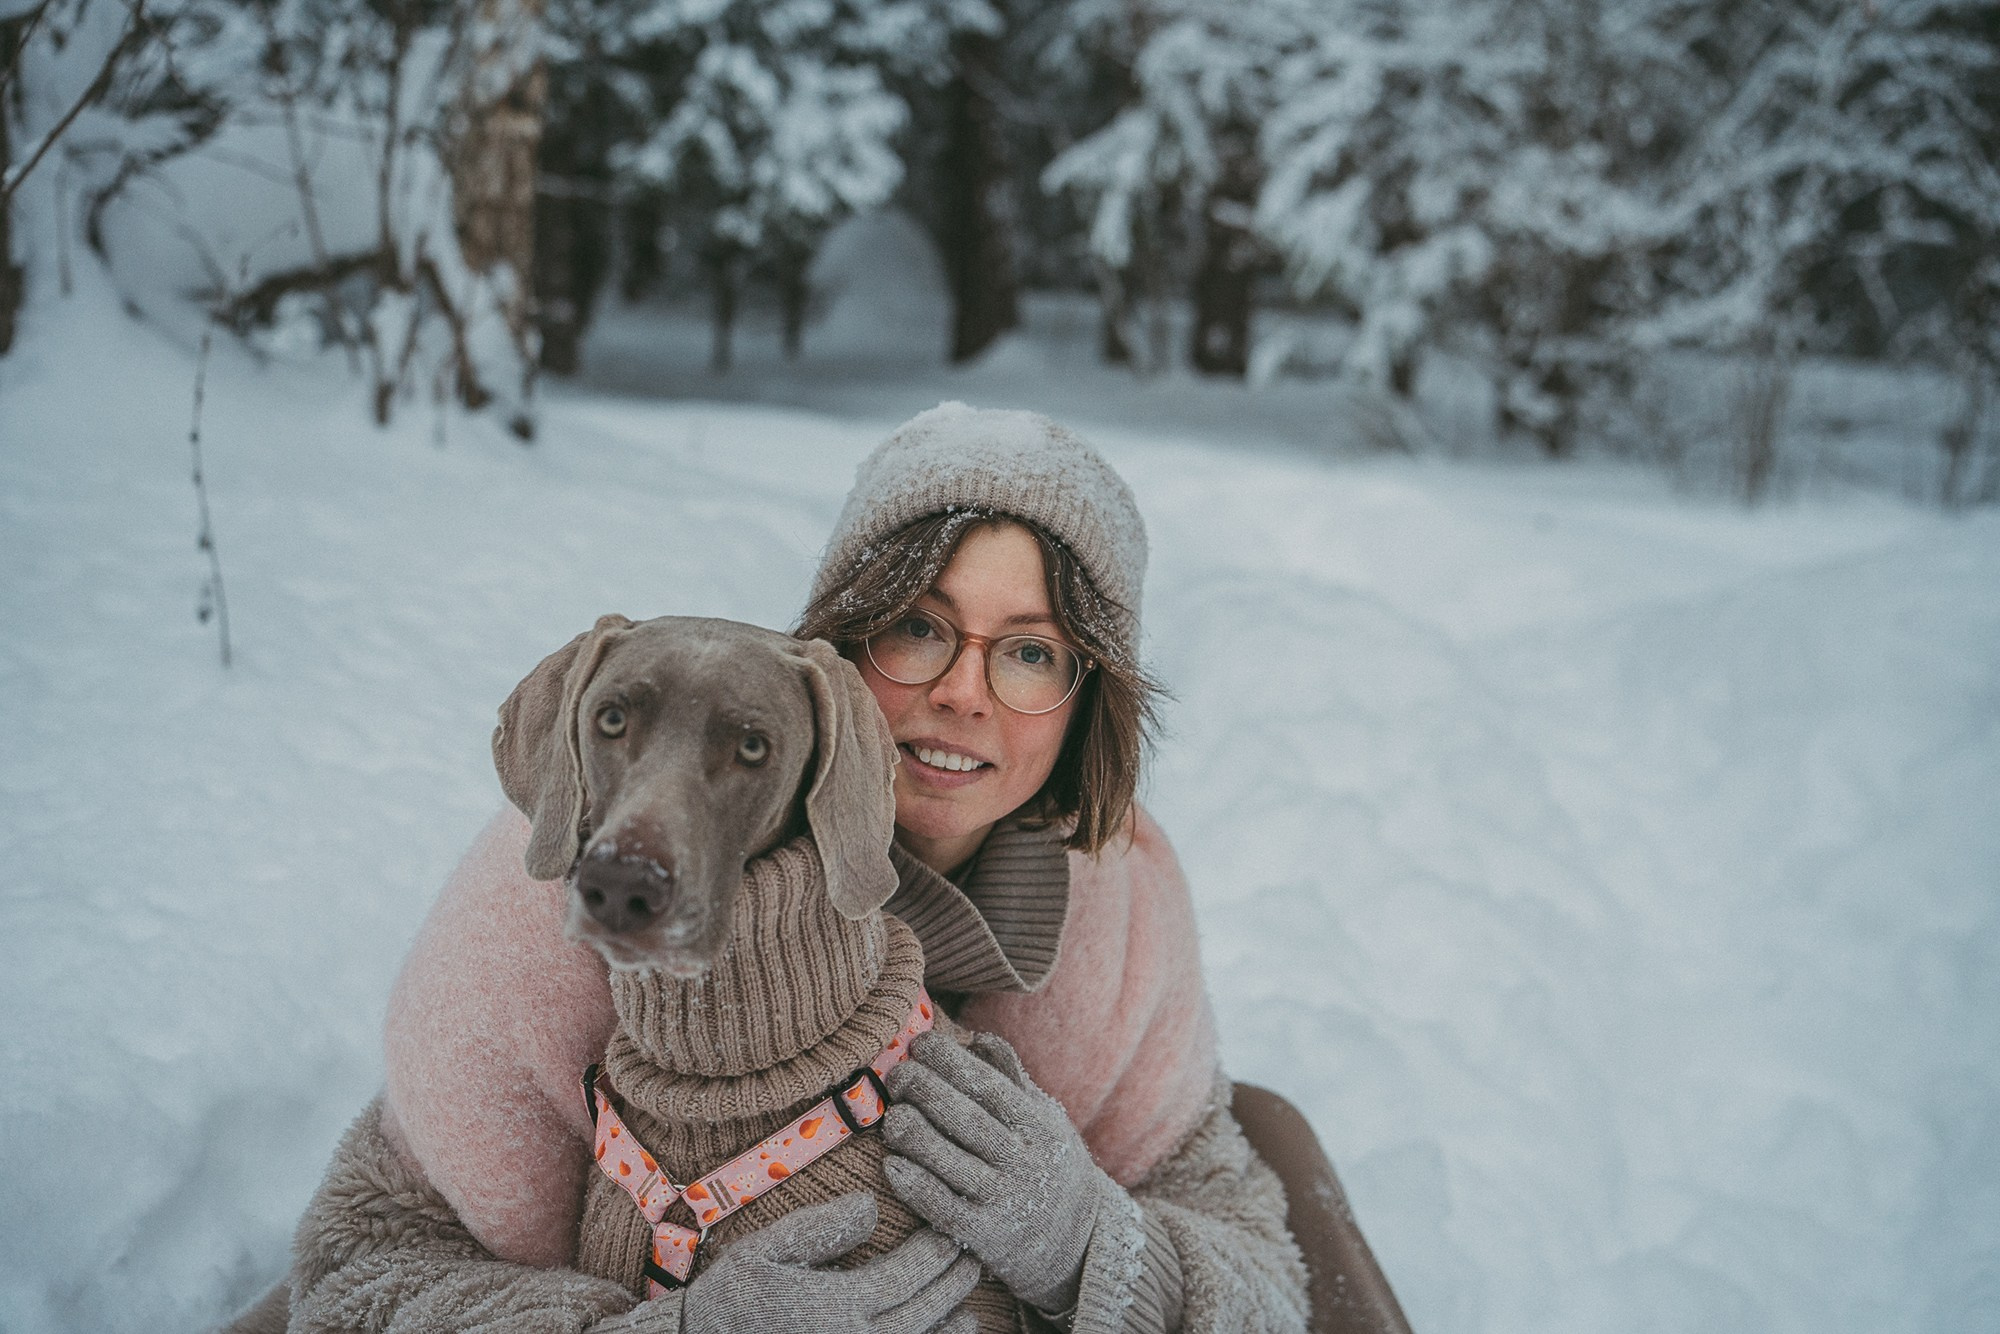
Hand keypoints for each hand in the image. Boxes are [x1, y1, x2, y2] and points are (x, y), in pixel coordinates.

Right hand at [675, 1193, 981, 1333]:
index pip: (908, 1274)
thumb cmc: (732, 1296)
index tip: (948, 1228)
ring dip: (949, 1325)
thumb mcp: (765, 1251)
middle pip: (924, 1311)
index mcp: (839, 1305)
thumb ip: (820, 1230)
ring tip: (970, 1307)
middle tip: (970, 1255)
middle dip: (952, 1282)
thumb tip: (871, 1207)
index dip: (936, 1251)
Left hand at [881, 1032, 1117, 1316]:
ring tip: (891, 1116)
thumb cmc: (1049, 1164)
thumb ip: (1012, 1078)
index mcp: (1039, 1127)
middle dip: (925, 1090)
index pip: (989, 1086)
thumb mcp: (1046, 1118)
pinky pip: (942, 1208)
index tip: (921, 1044)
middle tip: (898, 1074)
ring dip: (914, 1134)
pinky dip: (915, 1186)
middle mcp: (1024, 1162)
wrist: (1076, 1242)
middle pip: (966, 1119)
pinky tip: (892, 1165)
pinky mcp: (983, 1236)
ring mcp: (1003, 1200)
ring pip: (950, 1162)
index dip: (951, 1062)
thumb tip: (976, 1038)